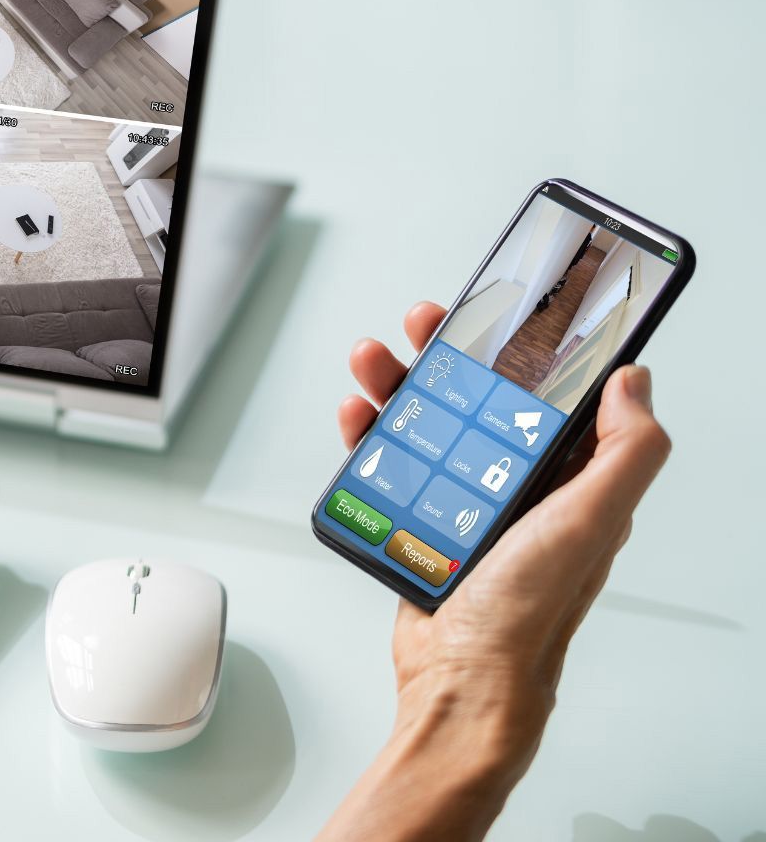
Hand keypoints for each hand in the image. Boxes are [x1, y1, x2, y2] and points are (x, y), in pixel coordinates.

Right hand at [318, 303, 669, 839]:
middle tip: (423, 323)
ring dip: (395, 385)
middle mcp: (517, 488)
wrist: (460, 682)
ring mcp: (463, 505)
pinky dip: (368, 437)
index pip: (547, 394)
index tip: (500, 311)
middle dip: (446, 354)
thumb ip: (625, 453)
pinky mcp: (417, 525)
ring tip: (372, 363)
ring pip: (425, 424)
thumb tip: (634, 382)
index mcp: (567, 480)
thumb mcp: (591, 521)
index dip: (522, 347)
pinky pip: (389, 466)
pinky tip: (357, 420)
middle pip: (476, 398)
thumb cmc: (526, 614)